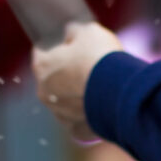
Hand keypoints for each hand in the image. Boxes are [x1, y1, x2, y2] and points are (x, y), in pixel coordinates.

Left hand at [32, 21, 122, 142]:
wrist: (120, 92)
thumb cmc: (100, 58)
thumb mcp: (87, 31)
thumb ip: (74, 32)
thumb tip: (71, 34)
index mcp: (42, 66)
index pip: (40, 53)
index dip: (55, 47)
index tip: (67, 46)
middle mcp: (45, 93)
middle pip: (52, 80)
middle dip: (65, 74)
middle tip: (85, 67)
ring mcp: (60, 114)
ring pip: (65, 102)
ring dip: (76, 95)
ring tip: (96, 88)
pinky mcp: (77, 129)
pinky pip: (79, 120)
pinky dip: (86, 114)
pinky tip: (99, 107)